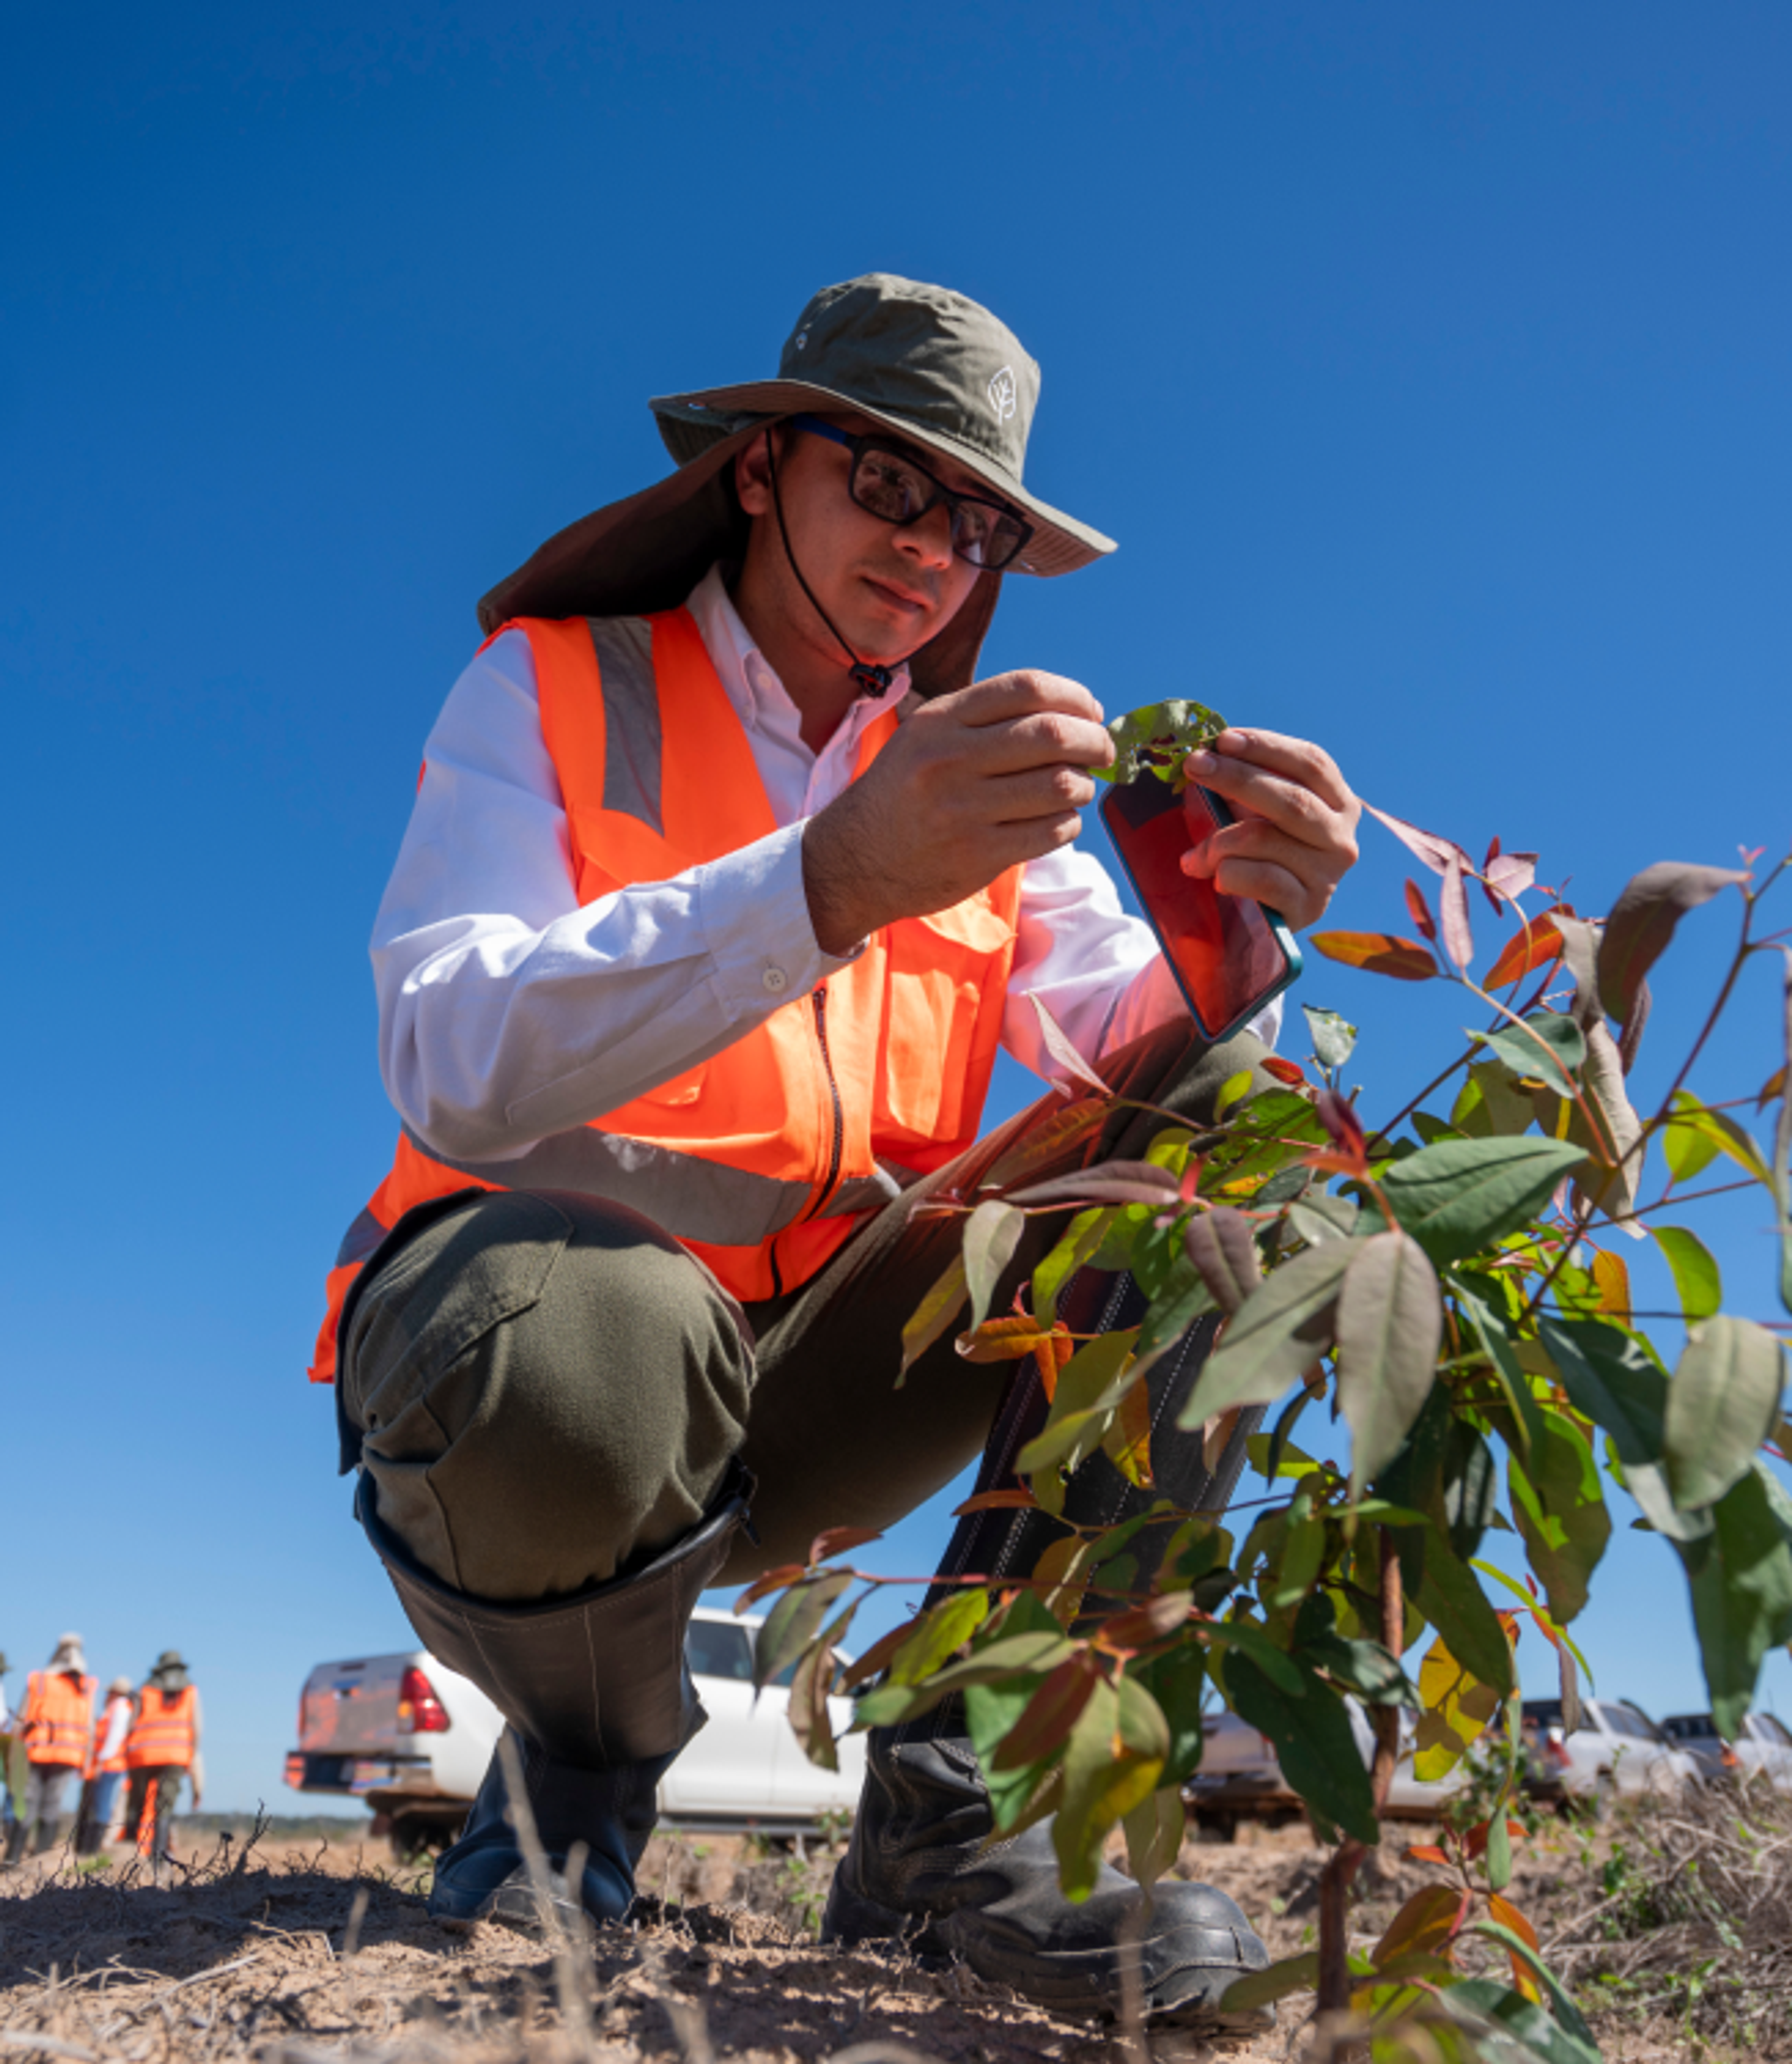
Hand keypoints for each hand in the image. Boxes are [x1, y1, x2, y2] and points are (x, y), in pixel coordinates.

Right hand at [804, 670, 1112, 953]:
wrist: (852, 861)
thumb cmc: (903, 792)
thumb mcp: (926, 737)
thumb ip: (986, 718)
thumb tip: (1075, 713)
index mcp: (940, 720)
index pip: (1026, 688)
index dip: (1074, 697)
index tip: (1091, 712)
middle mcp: (950, 760)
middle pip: (1052, 736)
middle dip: (1093, 741)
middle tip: (1102, 751)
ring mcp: (963, 810)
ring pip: (1059, 786)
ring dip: (1083, 786)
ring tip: (1076, 788)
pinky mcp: (977, 856)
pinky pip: (1051, 832)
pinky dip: (1068, 823)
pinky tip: (1057, 820)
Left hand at [1179, 729, 1358, 930]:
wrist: (1261, 926)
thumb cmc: (1257, 858)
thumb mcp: (1255, 815)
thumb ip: (1242, 789)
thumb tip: (1204, 757)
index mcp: (1338, 802)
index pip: (1311, 762)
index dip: (1267, 747)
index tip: (1224, 739)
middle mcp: (1341, 837)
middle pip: (1291, 798)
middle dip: (1237, 777)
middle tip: (1195, 765)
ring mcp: (1328, 874)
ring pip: (1266, 838)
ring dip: (1218, 841)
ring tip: (1194, 855)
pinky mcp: (1308, 907)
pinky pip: (1262, 879)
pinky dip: (1229, 874)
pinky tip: (1214, 877)